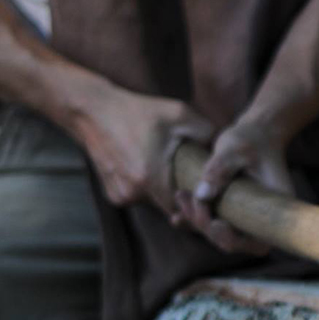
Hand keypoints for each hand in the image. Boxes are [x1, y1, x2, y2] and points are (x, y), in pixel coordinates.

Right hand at [72, 82, 215, 216]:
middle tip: (195, 184)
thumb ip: (208, 133)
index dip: (199, 204)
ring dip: (165, 193)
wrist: (91, 110)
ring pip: (154, 204)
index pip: (185, 209)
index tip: (208, 194)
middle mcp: (134, 192)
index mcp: (151, 177)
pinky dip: (148, 190)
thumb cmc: (138, 111)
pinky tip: (151, 171)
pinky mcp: (112, 195)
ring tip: (172, 173)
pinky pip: (140, 199)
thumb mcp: (179, 113)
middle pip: (171, 208)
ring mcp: (121, 196)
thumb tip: (227, 151)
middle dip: (184, 199)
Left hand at [171, 118, 293, 254]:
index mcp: (275, 211)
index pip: (256, 243)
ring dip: (196, 219)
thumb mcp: (234, 149)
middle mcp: (262, 221)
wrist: (255, 134)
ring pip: (219, 233)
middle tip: (188, 198)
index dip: (233, 239)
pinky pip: (213, 224)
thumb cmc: (251, 140)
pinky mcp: (233, 212)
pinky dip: (194, 220)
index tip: (216, 221)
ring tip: (181, 195)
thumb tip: (201, 195)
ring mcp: (247, 218)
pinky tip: (176, 218)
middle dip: (205, 225)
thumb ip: (218, 170)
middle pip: (232, 241)